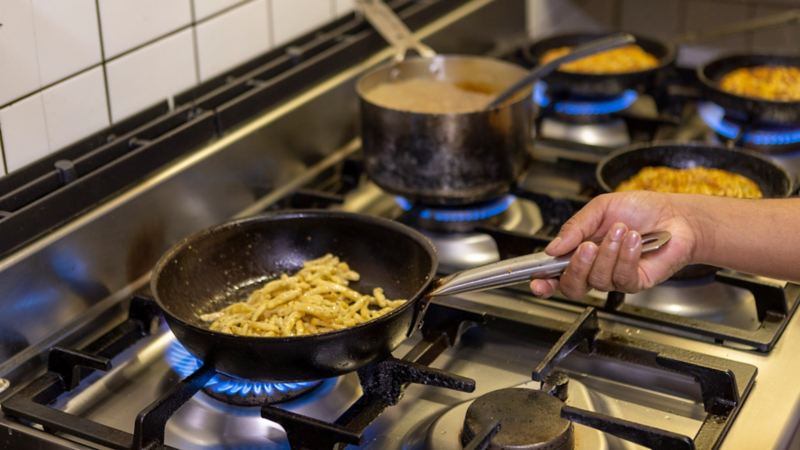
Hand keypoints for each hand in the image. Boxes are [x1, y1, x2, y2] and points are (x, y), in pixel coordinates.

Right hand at [530, 191, 699, 298]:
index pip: (556, 273)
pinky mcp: (635, 283)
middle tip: (587, 246)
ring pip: (598, 280)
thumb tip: (553, 247)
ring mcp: (614, 278)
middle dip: (577, 266)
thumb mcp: (600, 208)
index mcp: (580, 251)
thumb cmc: (640, 210)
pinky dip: (627, 256)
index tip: (537, 282)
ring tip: (621, 230)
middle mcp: (595, 269)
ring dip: (608, 252)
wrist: (675, 215)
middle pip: (572, 285)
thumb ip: (574, 227)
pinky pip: (622, 278)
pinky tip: (635, 240)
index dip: (544, 282)